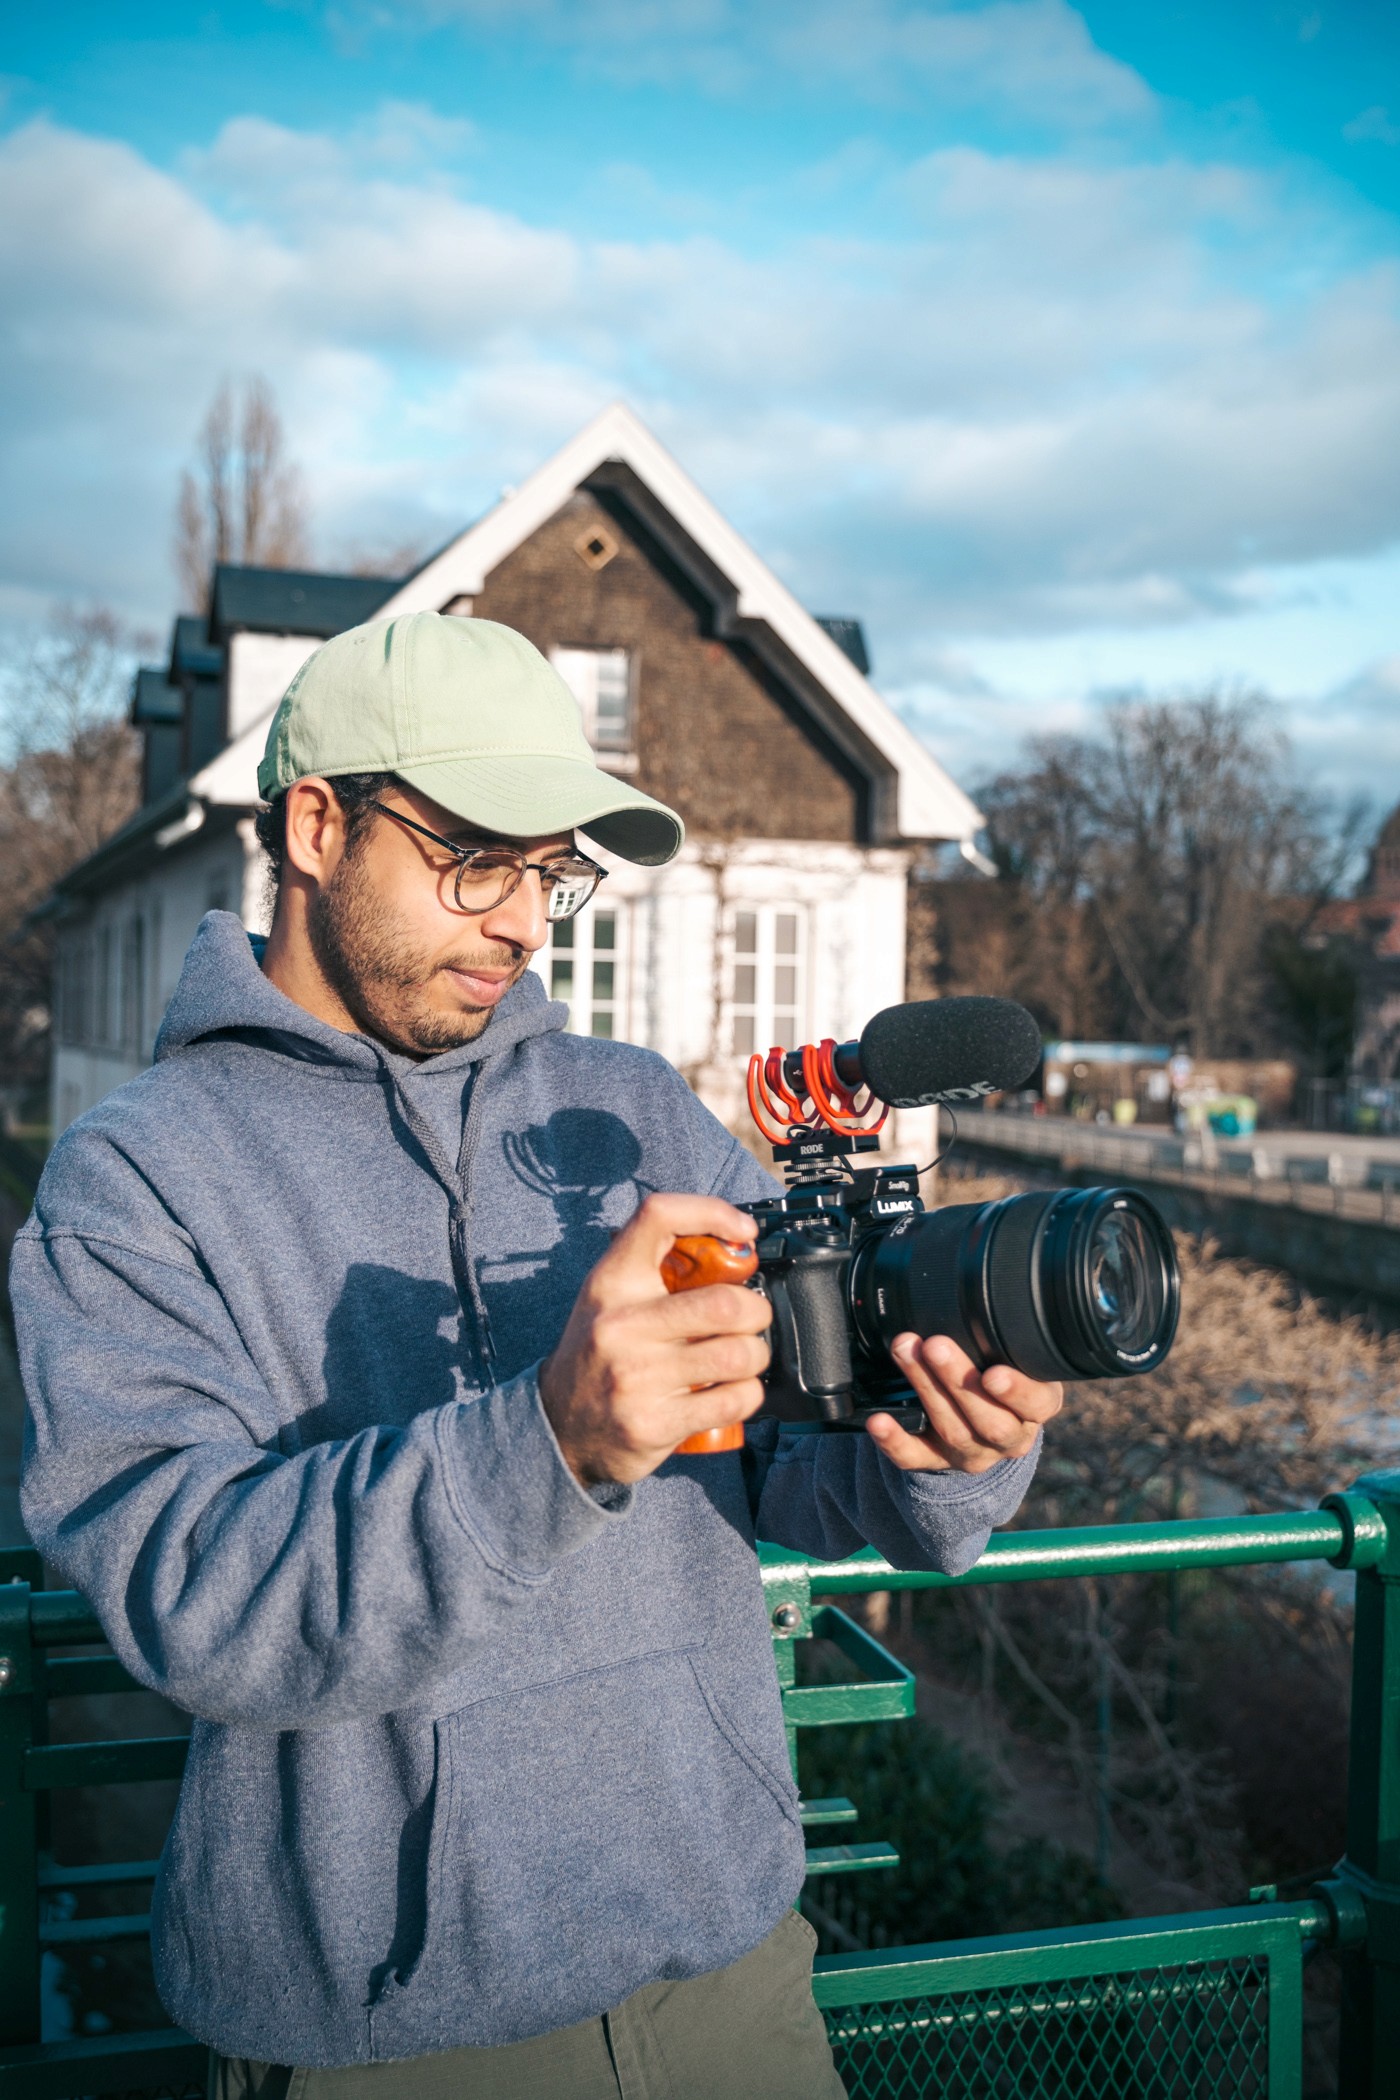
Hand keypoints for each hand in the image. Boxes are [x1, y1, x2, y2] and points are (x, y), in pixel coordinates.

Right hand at [539, 1193, 771, 1488]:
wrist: (559, 1425)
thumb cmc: (599, 1352)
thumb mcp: (611, 1297)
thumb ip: (658, 1269)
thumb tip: (734, 1249)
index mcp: (612, 1282)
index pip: (659, 1217)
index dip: (712, 1212)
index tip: (742, 1232)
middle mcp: (622, 1326)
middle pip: (724, 1302)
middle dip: (756, 1310)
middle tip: (751, 1318)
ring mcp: (638, 1378)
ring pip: (738, 1355)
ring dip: (755, 1356)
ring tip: (741, 1357)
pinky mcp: (656, 1423)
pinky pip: (733, 1401)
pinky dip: (747, 1394)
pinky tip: (732, 1390)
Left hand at [864, 1334, 1061, 1474]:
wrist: (980, 1423)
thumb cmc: (997, 1377)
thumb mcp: (1011, 1356)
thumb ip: (1001, 1337)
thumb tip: (975, 1288)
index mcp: (1034, 1408)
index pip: (1036, 1404)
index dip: (1016, 1392)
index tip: (993, 1373)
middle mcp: (1008, 1436)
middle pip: (988, 1419)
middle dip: (958, 1380)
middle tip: (935, 1345)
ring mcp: (973, 1453)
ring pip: (952, 1430)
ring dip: (925, 1389)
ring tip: (904, 1353)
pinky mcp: (937, 1463)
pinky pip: (914, 1458)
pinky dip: (894, 1439)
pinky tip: (879, 1420)